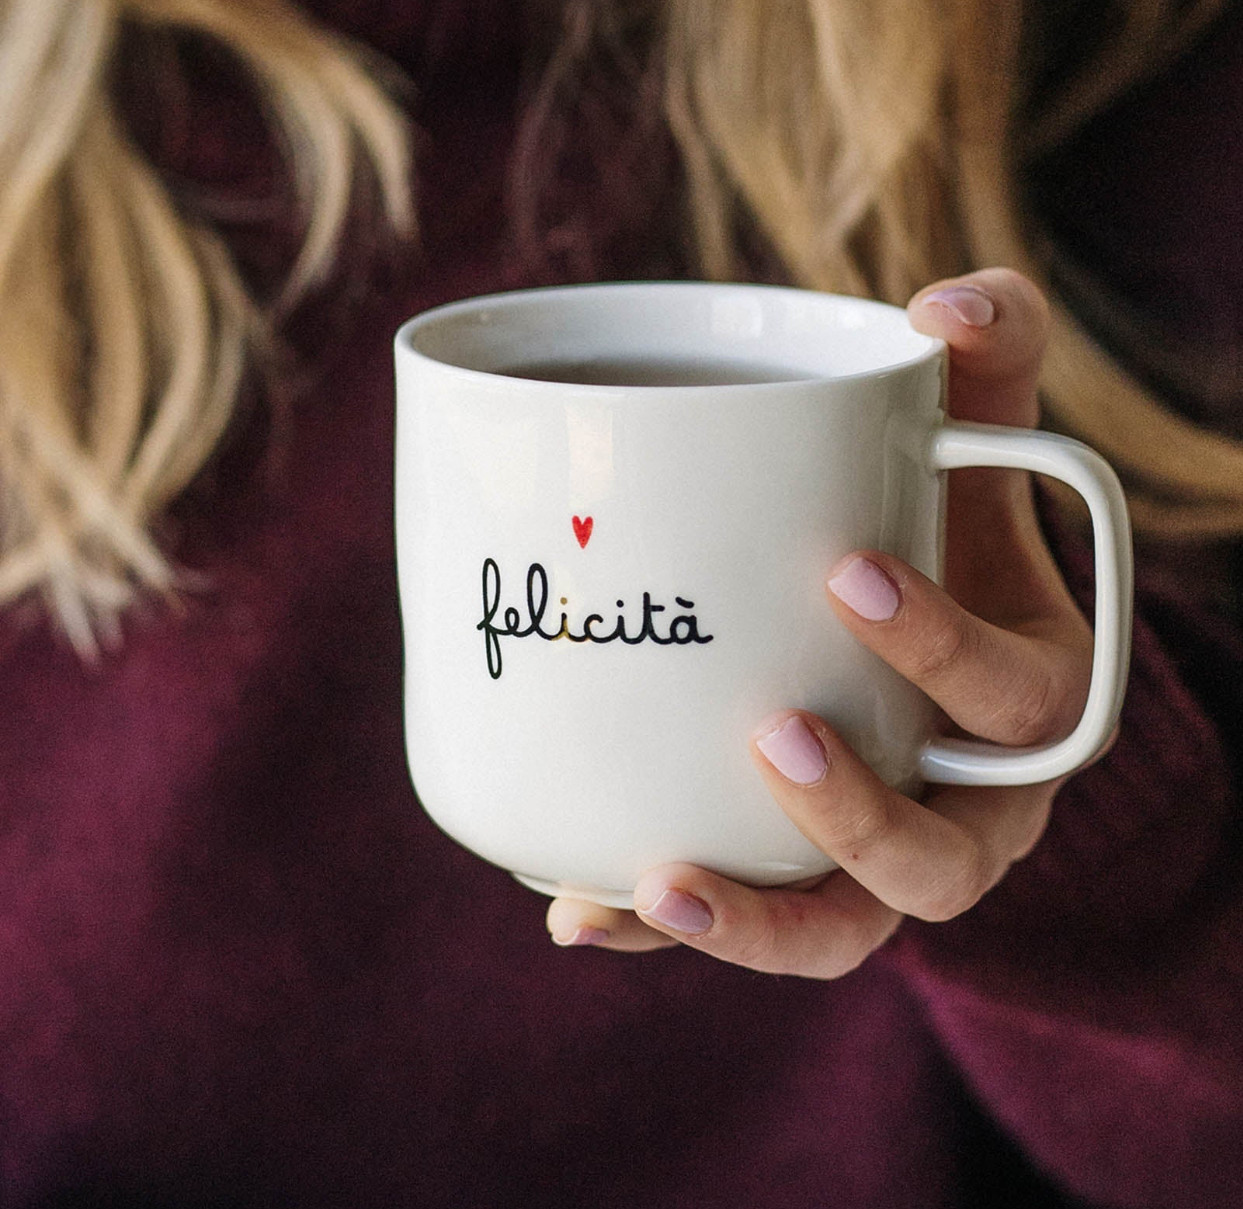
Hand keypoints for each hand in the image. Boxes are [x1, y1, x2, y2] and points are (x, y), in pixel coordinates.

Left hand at [546, 268, 1094, 976]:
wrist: (916, 634)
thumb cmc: (947, 536)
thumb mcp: (979, 452)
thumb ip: (986, 367)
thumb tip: (940, 304)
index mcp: (1025, 703)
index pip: (1013, 698)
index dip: (943, 649)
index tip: (849, 571)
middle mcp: (967, 805)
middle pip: (943, 862)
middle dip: (862, 815)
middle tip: (773, 732)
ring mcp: (880, 860)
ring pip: (844, 929)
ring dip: (757, 920)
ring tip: (657, 880)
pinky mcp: (798, 879)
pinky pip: (746, 923)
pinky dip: (666, 927)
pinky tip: (575, 909)